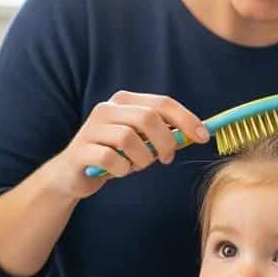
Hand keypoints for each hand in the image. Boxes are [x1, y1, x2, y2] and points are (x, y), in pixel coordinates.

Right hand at [51, 91, 209, 198]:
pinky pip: (112, 159)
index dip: (186, 119)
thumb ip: (165, 134)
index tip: (203, 137)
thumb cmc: (115, 156)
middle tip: (167, 159)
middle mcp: (107, 109)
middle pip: (148, 118)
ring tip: (136, 166)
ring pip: (129, 139)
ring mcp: (92, 128)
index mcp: (125, 101)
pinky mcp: (81, 150)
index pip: (162, 103)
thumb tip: (197, 133)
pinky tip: (119, 172)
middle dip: (165, 142)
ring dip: (142, 159)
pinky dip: (123, 170)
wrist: (73, 174)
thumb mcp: (142, 142)